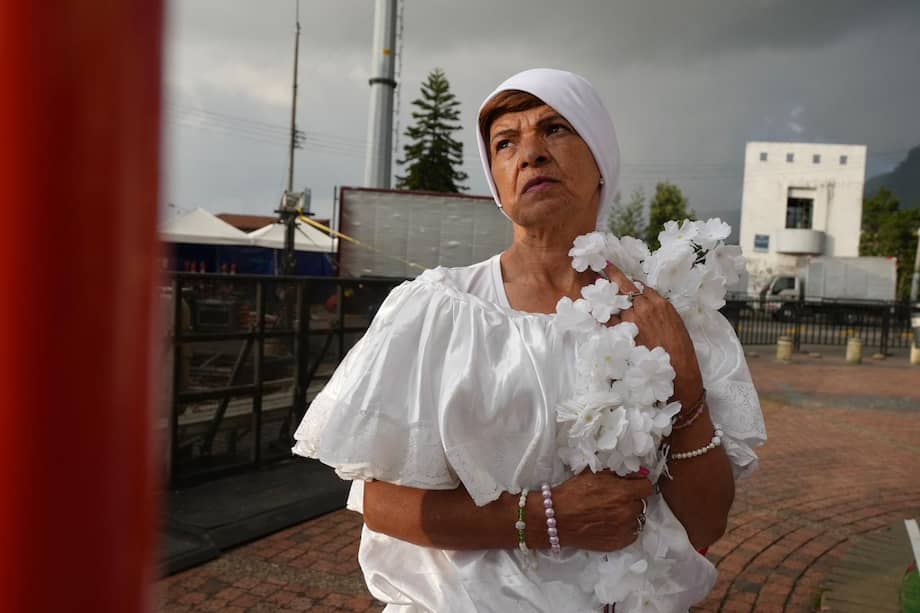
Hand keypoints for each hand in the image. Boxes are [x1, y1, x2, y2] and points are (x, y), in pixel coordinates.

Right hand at [547, 470, 652, 551]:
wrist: (557, 518)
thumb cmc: (573, 493)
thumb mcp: (594, 474)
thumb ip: (617, 473)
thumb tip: (633, 473)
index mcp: (625, 493)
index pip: (647, 487)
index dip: (639, 483)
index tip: (631, 484)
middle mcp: (628, 513)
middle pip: (642, 503)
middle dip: (631, 499)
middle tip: (616, 498)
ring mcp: (624, 530)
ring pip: (637, 519)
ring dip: (629, 515)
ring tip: (612, 512)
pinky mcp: (618, 544)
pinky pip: (631, 534)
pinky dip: (624, 529)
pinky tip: (610, 524)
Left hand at [603, 265, 703, 407]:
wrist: (677, 370)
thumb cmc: (679, 348)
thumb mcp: (674, 322)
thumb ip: (658, 310)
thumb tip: (644, 303)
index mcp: (660, 303)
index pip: (640, 286)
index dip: (630, 281)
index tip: (621, 274)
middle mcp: (644, 307)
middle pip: (624, 286)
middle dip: (613, 274)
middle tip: (603, 265)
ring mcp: (630, 320)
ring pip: (614, 304)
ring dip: (606, 298)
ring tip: (595, 289)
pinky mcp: (622, 334)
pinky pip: (608, 322)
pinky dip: (603, 316)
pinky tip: (596, 311)